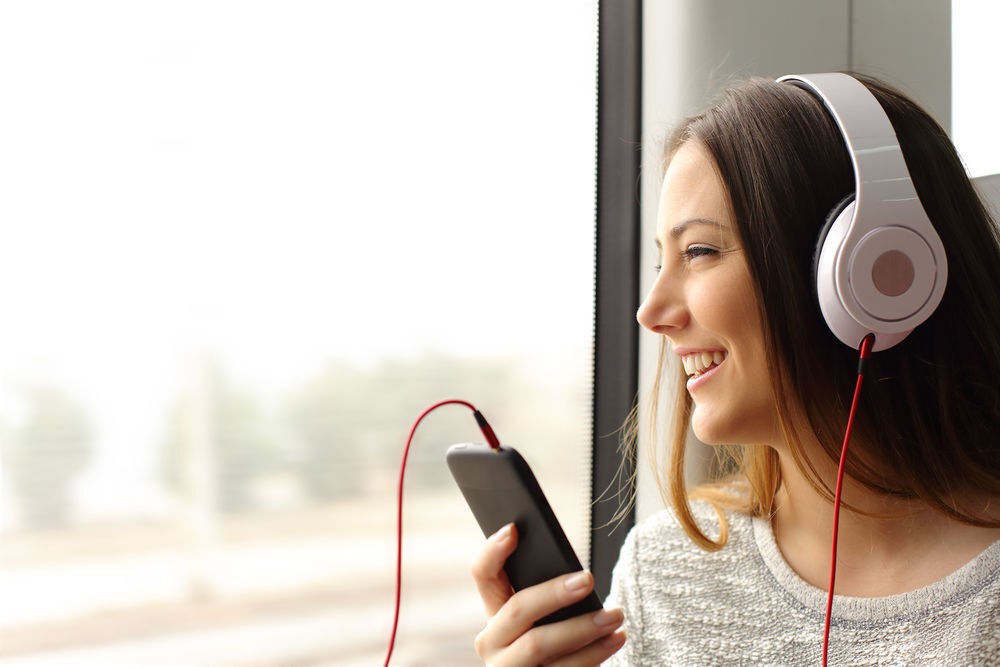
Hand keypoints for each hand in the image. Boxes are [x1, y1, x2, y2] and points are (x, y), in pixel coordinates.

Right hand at [469, 523, 625, 665]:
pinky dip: (593, 654)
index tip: (513, 529)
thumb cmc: (554, 642)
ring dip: (582, 628)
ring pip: (539, 645)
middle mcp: (492, 641)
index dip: (493, 551)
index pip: (483, 574)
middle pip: (517, 609)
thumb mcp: (543, 618)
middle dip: (554, 593)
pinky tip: (615, 639)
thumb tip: (576, 574)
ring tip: (615, 615)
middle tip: (588, 580)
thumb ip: (546, 595)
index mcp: (494, 611)